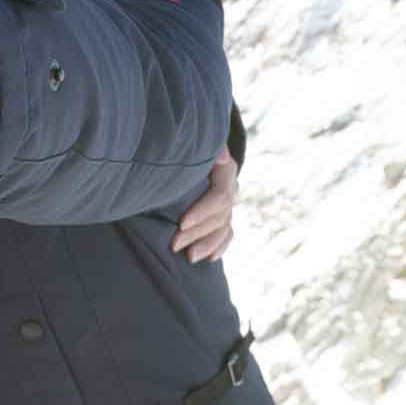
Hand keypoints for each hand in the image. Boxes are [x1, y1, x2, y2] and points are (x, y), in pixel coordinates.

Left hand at [172, 147, 236, 262]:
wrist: (186, 147)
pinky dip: (219, 246)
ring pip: (224, 227)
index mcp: (225, 169)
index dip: (202, 212)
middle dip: (198, 232)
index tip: (181, 224)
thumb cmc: (181, 146)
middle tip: (175, 244)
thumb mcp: (188, 145)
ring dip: (207, 244)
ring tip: (189, 257)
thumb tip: (221, 156)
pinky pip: (228, 234)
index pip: (220, 196)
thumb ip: (203, 149)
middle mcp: (231, 186)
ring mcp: (229, 202)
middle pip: (220, 215)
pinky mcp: (224, 214)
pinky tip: (209, 259)